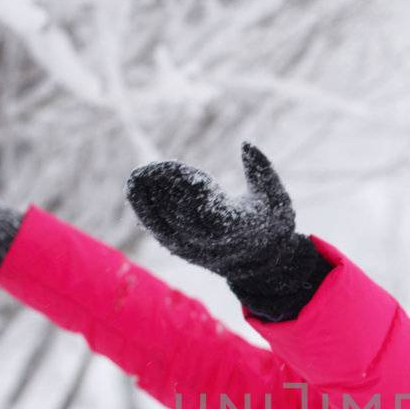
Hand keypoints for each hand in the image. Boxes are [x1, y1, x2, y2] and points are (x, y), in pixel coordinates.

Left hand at [125, 142, 330, 321]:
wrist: (261, 264)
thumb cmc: (270, 224)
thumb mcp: (275, 196)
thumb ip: (263, 169)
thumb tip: (246, 144)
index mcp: (233, 226)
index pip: (202, 204)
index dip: (184, 184)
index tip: (171, 165)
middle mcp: (209, 241)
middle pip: (177, 213)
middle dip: (160, 188)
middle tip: (147, 167)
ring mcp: (192, 248)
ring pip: (163, 223)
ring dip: (147, 198)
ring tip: (137, 175)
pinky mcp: (181, 250)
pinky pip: (157, 230)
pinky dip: (144, 210)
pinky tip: (134, 189)